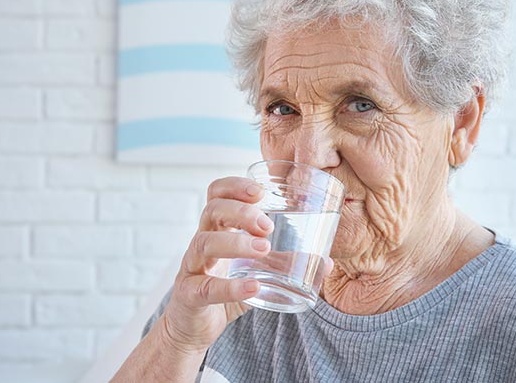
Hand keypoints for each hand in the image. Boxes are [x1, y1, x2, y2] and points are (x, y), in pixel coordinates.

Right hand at [159, 176, 273, 353]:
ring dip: (236, 242)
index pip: (217, 194)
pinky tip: (252, 287)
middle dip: (241, 212)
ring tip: (263, 249)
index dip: (235, 186)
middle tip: (268, 226)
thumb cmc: (224, 291)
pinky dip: (230, 287)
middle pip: (212, 211)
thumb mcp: (256, 273)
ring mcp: (191, 267)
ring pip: (204, 242)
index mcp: (217, 230)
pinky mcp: (188, 295)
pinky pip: (205, 287)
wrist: (193, 329)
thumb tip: (327, 261)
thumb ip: (284, 264)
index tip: (260, 191)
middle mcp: (201, 242)